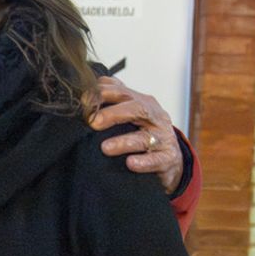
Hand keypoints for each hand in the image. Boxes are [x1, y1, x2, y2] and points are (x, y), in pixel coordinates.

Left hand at [88, 77, 182, 195]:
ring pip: (144, 138)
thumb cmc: (146, 130)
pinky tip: (130, 163)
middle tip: (93, 122)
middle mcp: (154, 117)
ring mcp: (162, 138)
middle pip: (137, 109)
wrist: (170, 157)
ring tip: (106, 148)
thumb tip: (85, 93)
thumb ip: (112, 100)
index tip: (84, 101)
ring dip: (124, 142)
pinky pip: (156, 160)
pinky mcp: (167, 158)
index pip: (123, 92)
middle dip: (114, 113)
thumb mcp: (132, 111)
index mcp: (142, 102)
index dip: (104, 94)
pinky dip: (143, 162)